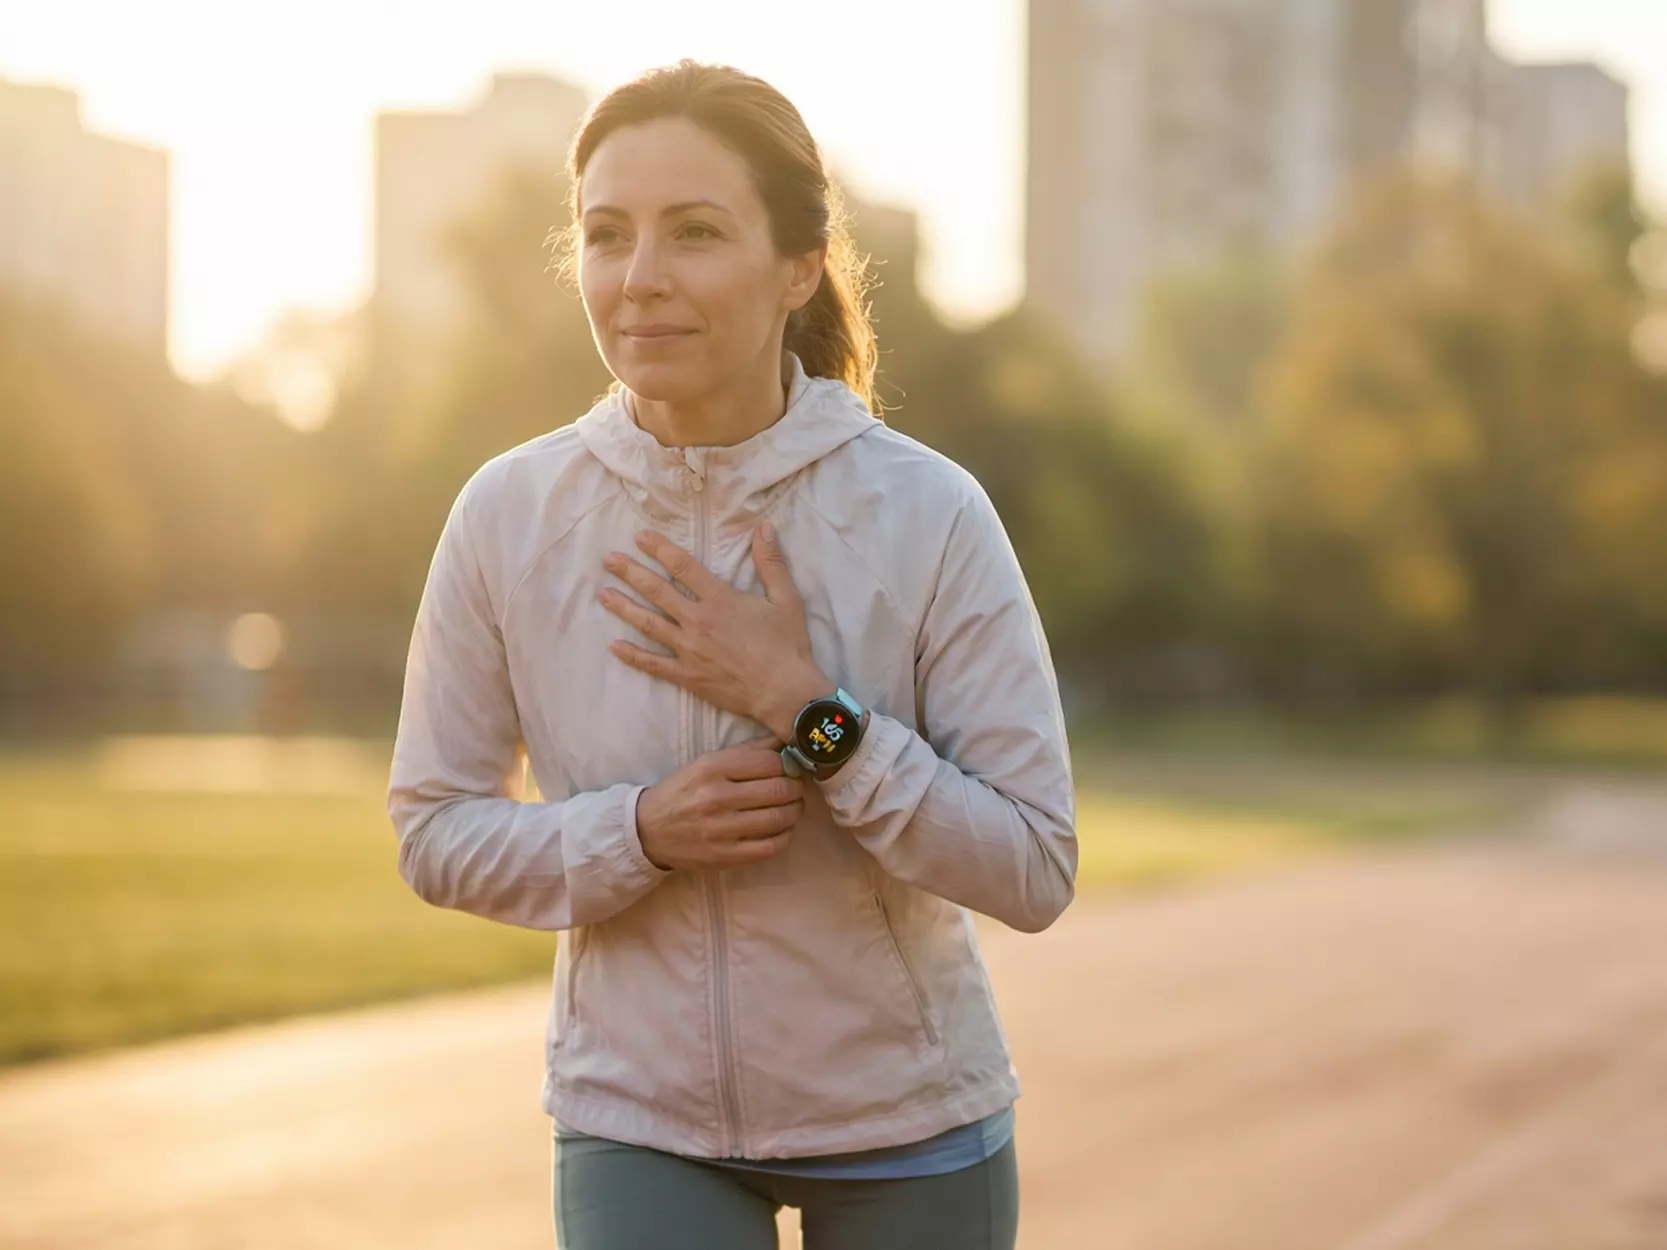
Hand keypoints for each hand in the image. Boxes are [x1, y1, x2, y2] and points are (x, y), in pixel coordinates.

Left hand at [599, 523, 832, 739]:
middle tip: (608, 559)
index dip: (660, 549)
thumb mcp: (786, 598)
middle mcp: (698, 621)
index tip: (640, 537)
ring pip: (648, 623)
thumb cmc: (788, 645)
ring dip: (624, 607)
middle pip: (657, 591)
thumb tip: (764, 527)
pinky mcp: (687, 675)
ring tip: (603, 593)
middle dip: (631, 572)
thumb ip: (771, 562)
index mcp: (720, 599)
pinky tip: (614, 646)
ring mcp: (689, 649)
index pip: (682, 567)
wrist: (784, 692)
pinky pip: (653, 664)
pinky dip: (632, 655)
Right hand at [636, 736, 805, 871]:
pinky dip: (784, 837)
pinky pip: (770, 847)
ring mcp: (720, 830)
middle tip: (797, 788)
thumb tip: (785, 741)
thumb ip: (746, 752)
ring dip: (794, 811)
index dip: (789, 764)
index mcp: (712, 768)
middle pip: (778, 790)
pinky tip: (782, 829)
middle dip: (796, 788)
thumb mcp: (706, 763)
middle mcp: (716, 797)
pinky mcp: (724, 856)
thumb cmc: (682, 792)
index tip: (792, 768)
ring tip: (792, 807)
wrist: (647, 830)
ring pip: (778, 818)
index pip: (769, 762)